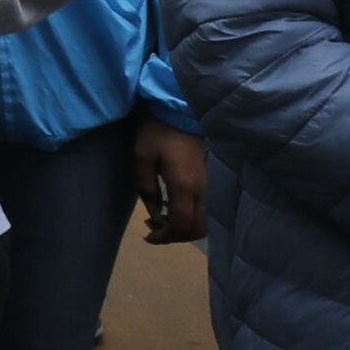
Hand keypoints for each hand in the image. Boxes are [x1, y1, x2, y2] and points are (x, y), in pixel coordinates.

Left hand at [134, 122, 206, 245]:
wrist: (180, 112)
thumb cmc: (157, 132)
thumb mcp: (142, 158)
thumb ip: (147, 188)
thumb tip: (154, 213)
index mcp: (185, 186)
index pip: (182, 224)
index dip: (166, 236)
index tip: (148, 236)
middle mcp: (202, 191)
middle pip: (196, 229)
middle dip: (175, 236)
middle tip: (153, 230)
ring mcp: (208, 186)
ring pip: (203, 222)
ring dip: (183, 228)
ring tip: (161, 221)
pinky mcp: (208, 182)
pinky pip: (204, 211)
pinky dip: (190, 218)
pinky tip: (171, 208)